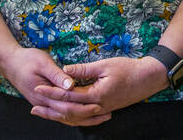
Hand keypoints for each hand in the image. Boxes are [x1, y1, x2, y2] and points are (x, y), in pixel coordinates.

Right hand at [0, 47, 108, 125]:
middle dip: (87, 115)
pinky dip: (73, 116)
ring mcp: (43, 103)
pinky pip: (60, 113)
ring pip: (64, 117)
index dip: (83, 106)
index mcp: (43, 94)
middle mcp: (43, 102)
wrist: (10, 63)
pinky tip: (83, 116)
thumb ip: (57, 75)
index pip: (66, 105)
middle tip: (105, 114)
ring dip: (82, 118)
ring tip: (100, 117)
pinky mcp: (44, 101)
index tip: (99, 105)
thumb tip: (70, 84)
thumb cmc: (27, 60)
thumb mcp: (43, 63)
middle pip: (67, 115)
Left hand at [31, 55, 168, 124]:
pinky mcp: (105, 109)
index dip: (51, 91)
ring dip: (58, 115)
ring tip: (44, 112)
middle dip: (50, 108)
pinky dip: (72, 117)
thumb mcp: (106, 65)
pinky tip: (64, 115)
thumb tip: (65, 69)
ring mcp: (102, 110)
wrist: (149, 78)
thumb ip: (84, 69)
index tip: (38, 86)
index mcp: (96, 95)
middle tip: (34, 106)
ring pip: (75, 117)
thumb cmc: (129, 69)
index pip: (68, 95)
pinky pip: (84, 117)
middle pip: (68, 111)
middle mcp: (98, 107)